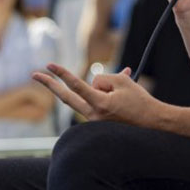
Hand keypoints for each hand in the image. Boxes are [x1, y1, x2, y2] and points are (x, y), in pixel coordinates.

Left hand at [32, 63, 158, 125]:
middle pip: (66, 97)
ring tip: (123, 97)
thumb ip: (104, 79)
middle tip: (35, 74)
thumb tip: (94, 83)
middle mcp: (93, 116)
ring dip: (102, 90)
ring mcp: (94, 122)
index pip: (76, 86)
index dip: (62, 74)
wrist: (154, 125)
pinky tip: (121, 99)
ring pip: (88, 97)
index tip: (49, 65)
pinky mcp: (98, 125)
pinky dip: (106, 95)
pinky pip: (96, 103)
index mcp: (100, 105)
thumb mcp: (124, 82)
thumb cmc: (141, 102)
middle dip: (50, 85)